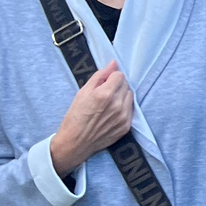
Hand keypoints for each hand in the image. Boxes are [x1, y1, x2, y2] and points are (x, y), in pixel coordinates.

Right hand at [49, 61, 132, 176]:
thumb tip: (113, 63)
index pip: (119, 75)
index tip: (104, 82)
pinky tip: (111, 112)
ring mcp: (123, 116)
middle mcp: (117, 105)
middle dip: (116, 85)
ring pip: (130, 96)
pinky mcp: (126, 126)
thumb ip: (100, 76)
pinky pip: (130, 109)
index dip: (111, 77)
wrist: (75, 142)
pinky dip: (123, 108)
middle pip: (125, 85)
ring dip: (121, 96)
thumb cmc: (75, 116)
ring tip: (108, 103)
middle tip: (104, 93)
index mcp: (105, 94)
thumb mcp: (82, 92)